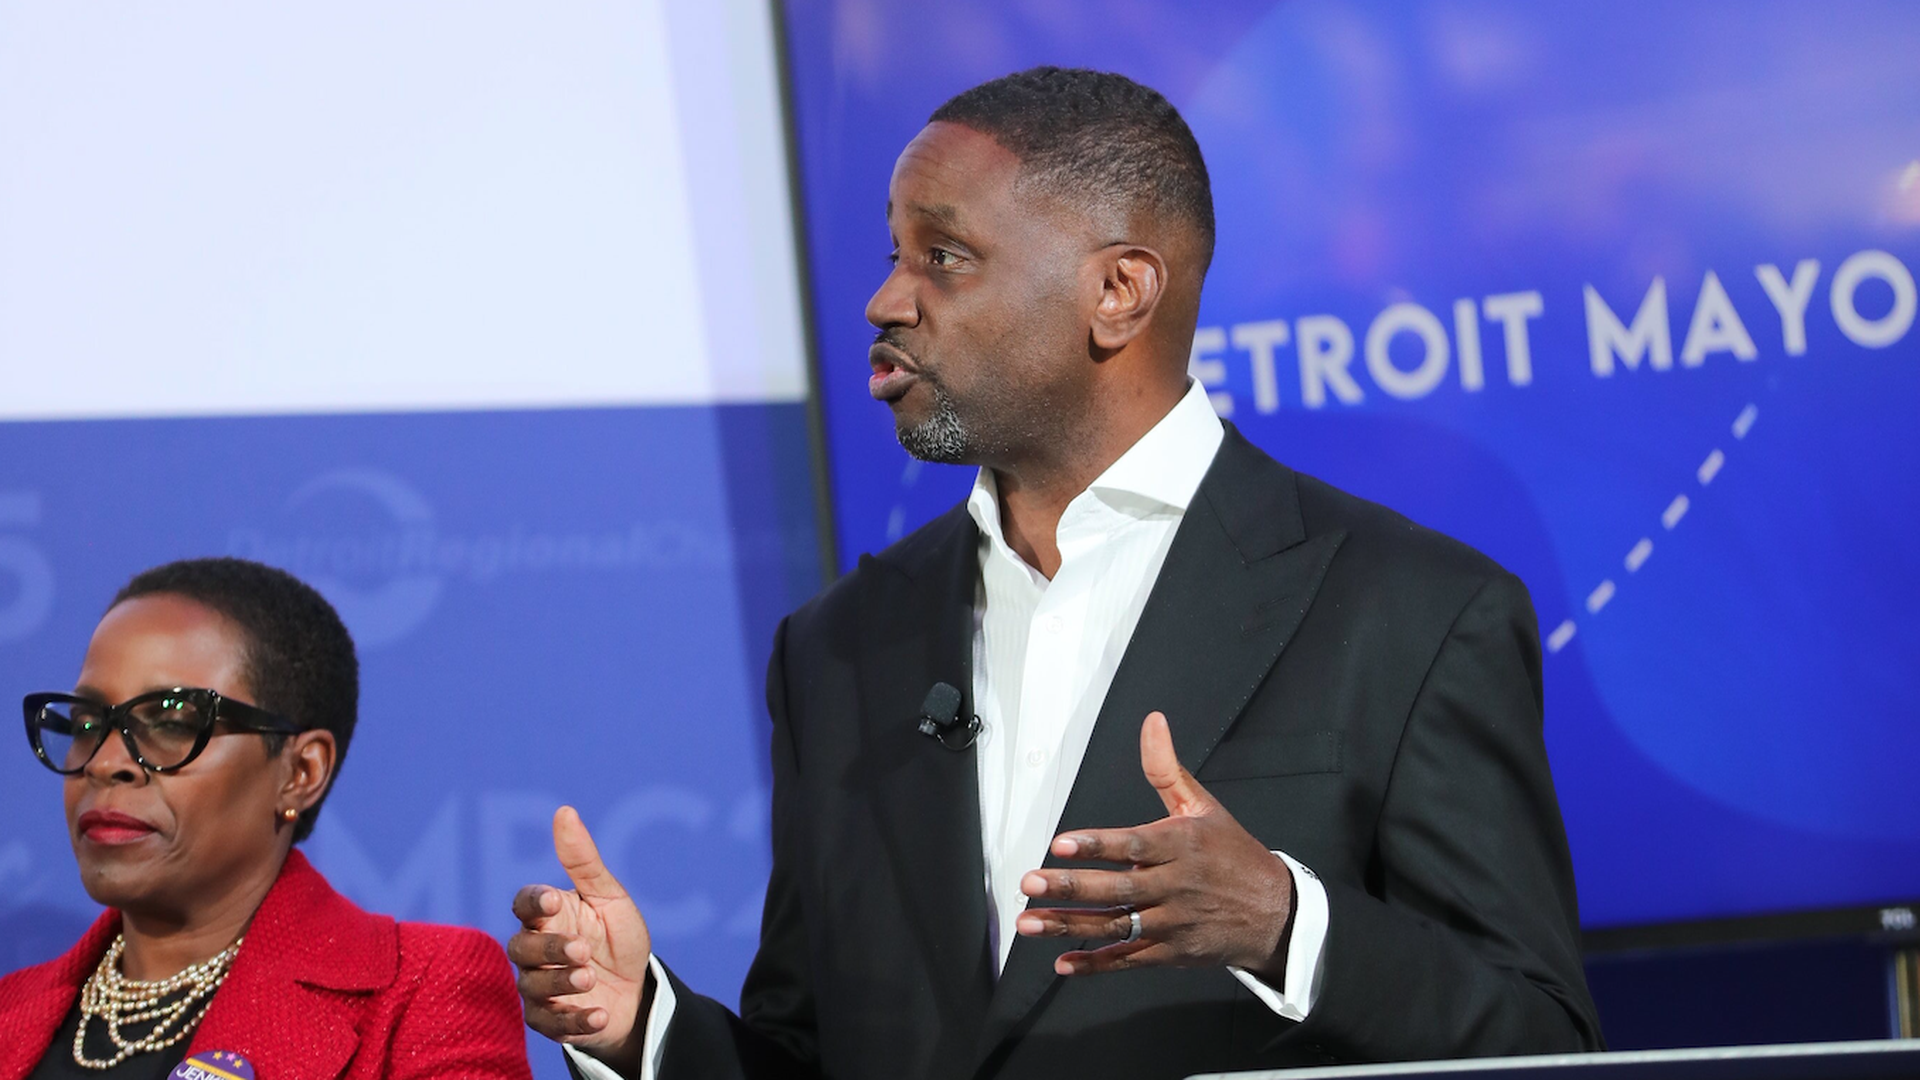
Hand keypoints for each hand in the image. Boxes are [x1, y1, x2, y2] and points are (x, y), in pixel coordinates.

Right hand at [509, 806, 653, 1068]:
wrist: (636, 989)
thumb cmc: (617, 937)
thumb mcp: (609, 897)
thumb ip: (583, 861)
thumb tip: (564, 811)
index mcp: (547, 916)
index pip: (524, 904)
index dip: (534, 903)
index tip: (555, 901)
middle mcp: (535, 950)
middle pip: (521, 948)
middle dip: (549, 949)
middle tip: (582, 950)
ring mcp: (539, 987)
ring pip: (532, 986)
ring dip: (560, 984)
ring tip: (590, 979)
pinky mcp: (550, 1020)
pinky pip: (551, 1024)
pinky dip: (574, 1021)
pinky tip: (599, 1014)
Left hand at [1015, 711, 1295, 979]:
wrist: (1276, 913)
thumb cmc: (1233, 855)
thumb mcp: (1204, 806)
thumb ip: (1167, 768)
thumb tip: (1152, 722)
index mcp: (1181, 845)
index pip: (1133, 845)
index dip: (1096, 845)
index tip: (1060, 844)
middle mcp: (1175, 886)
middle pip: (1118, 888)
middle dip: (1071, 887)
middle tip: (1031, 882)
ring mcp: (1173, 923)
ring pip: (1116, 926)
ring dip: (1070, 925)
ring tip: (1028, 922)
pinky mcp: (1172, 952)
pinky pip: (1129, 959)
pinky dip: (1096, 963)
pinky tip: (1063, 963)